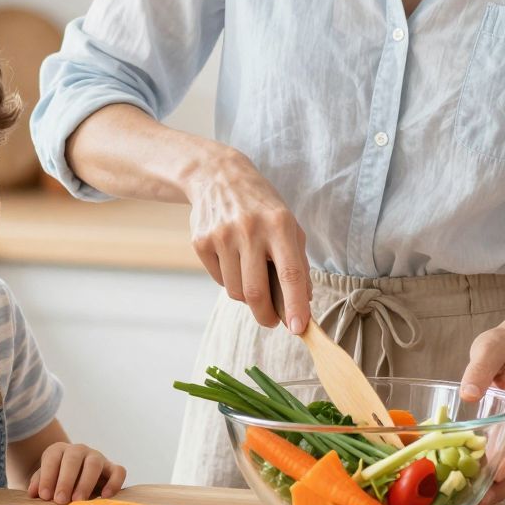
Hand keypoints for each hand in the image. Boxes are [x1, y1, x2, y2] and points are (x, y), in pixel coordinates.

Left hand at [27, 443, 126, 504]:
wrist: (74, 477)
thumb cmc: (56, 481)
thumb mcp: (44, 480)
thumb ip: (39, 483)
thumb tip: (34, 492)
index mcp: (59, 450)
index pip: (53, 458)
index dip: (48, 476)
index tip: (45, 495)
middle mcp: (79, 450)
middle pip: (73, 458)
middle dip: (66, 480)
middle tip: (60, 500)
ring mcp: (97, 457)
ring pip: (94, 463)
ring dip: (86, 483)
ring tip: (78, 501)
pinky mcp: (112, 468)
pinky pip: (118, 471)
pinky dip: (114, 483)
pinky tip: (105, 496)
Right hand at [184, 148, 310, 334]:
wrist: (218, 176)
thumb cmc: (262, 206)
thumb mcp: (289, 224)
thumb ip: (298, 262)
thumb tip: (303, 303)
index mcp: (279, 224)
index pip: (290, 273)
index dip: (295, 305)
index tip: (298, 328)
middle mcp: (250, 229)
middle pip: (256, 291)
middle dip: (266, 315)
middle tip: (273, 321)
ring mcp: (222, 236)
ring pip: (236, 291)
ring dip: (247, 296)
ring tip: (252, 276)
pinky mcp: (201, 242)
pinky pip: (219, 279)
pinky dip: (230, 280)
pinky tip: (234, 260)